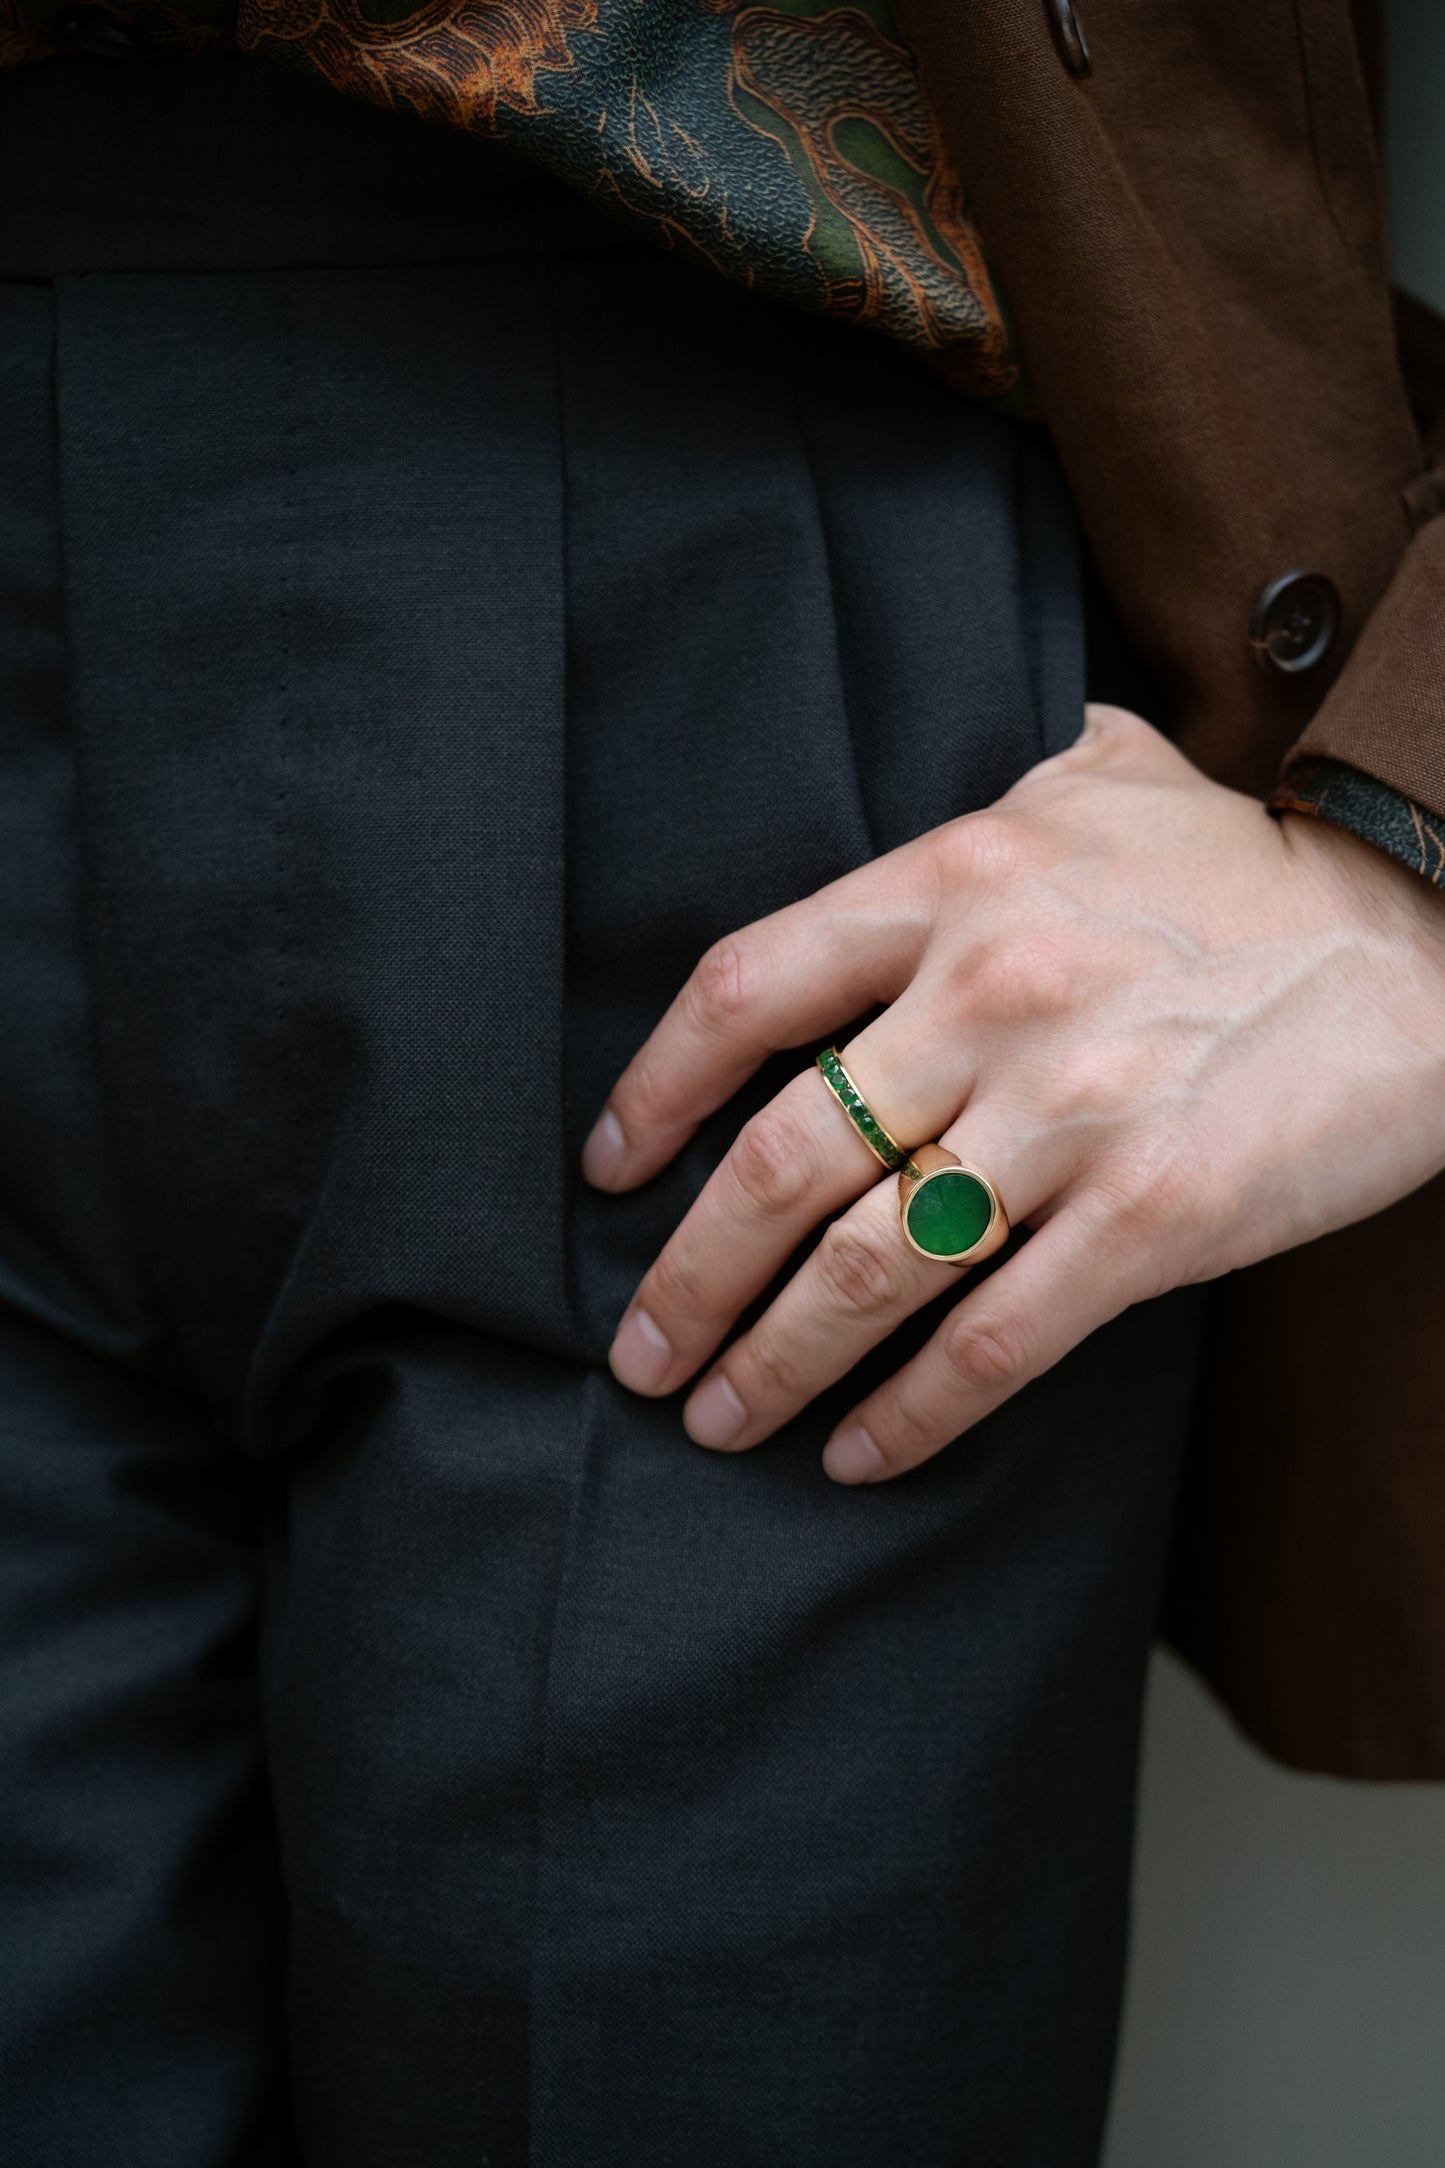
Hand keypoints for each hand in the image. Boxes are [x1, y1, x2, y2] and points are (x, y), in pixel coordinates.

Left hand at [582, 707, 1444, 1483]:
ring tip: (716, 1418)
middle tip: (637, 1353)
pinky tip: (855, 1454)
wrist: (1435, 930)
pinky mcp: (1157, 1218)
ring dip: (769, 1358)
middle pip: (776, 1156)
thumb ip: (1020, 777)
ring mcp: (1071, 1112)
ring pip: (865, 1264)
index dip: (651, 1091)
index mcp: (952, 881)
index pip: (742, 991)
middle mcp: (989, 994)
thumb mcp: (1112, 777)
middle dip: (686, 1277)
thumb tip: (1006, 752)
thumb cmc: (1257, 864)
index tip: (609, 1171)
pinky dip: (910, 1411)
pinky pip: (996, 1338)